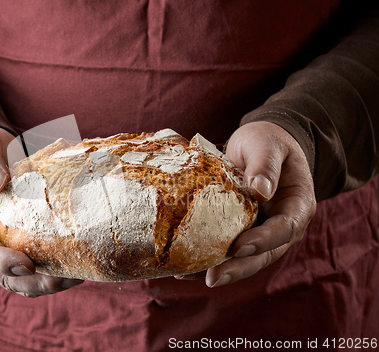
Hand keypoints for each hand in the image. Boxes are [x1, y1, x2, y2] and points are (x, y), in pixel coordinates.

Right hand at [0, 126, 82, 296]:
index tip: (26, 264)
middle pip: (0, 274)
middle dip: (31, 282)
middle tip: (63, 279)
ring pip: (19, 280)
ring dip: (46, 284)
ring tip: (76, 278)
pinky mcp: (18, 250)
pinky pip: (34, 271)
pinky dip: (54, 274)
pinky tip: (77, 269)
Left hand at [176, 121, 316, 286]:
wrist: (259, 146)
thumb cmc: (266, 141)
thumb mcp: (266, 144)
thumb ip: (265, 164)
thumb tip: (261, 191)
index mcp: (298, 204)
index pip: (285, 227)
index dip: (264, 240)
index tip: (240, 246)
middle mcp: (282, 224)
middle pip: (265, 253)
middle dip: (239, 268)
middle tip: (213, 278)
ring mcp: (262, 231)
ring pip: (245, 258)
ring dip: (220, 269)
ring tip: (190, 276)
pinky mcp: (242, 231)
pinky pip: (228, 248)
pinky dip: (208, 258)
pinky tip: (184, 266)